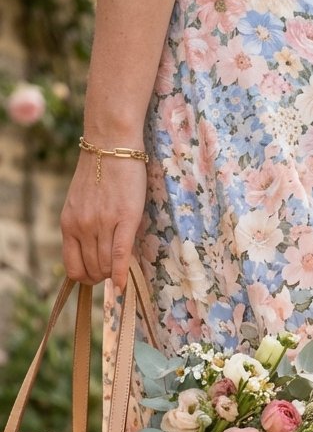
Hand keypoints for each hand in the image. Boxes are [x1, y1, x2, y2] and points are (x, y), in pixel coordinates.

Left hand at [60, 146, 148, 293]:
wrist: (111, 145)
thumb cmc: (100, 173)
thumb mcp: (81, 204)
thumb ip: (83, 228)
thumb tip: (97, 255)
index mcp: (69, 223)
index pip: (73, 267)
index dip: (86, 278)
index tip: (96, 277)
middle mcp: (82, 226)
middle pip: (93, 268)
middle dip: (103, 276)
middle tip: (112, 272)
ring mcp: (102, 223)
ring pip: (106, 264)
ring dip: (113, 273)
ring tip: (120, 268)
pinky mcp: (125, 219)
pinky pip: (120, 255)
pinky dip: (121, 274)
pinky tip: (122, 286)